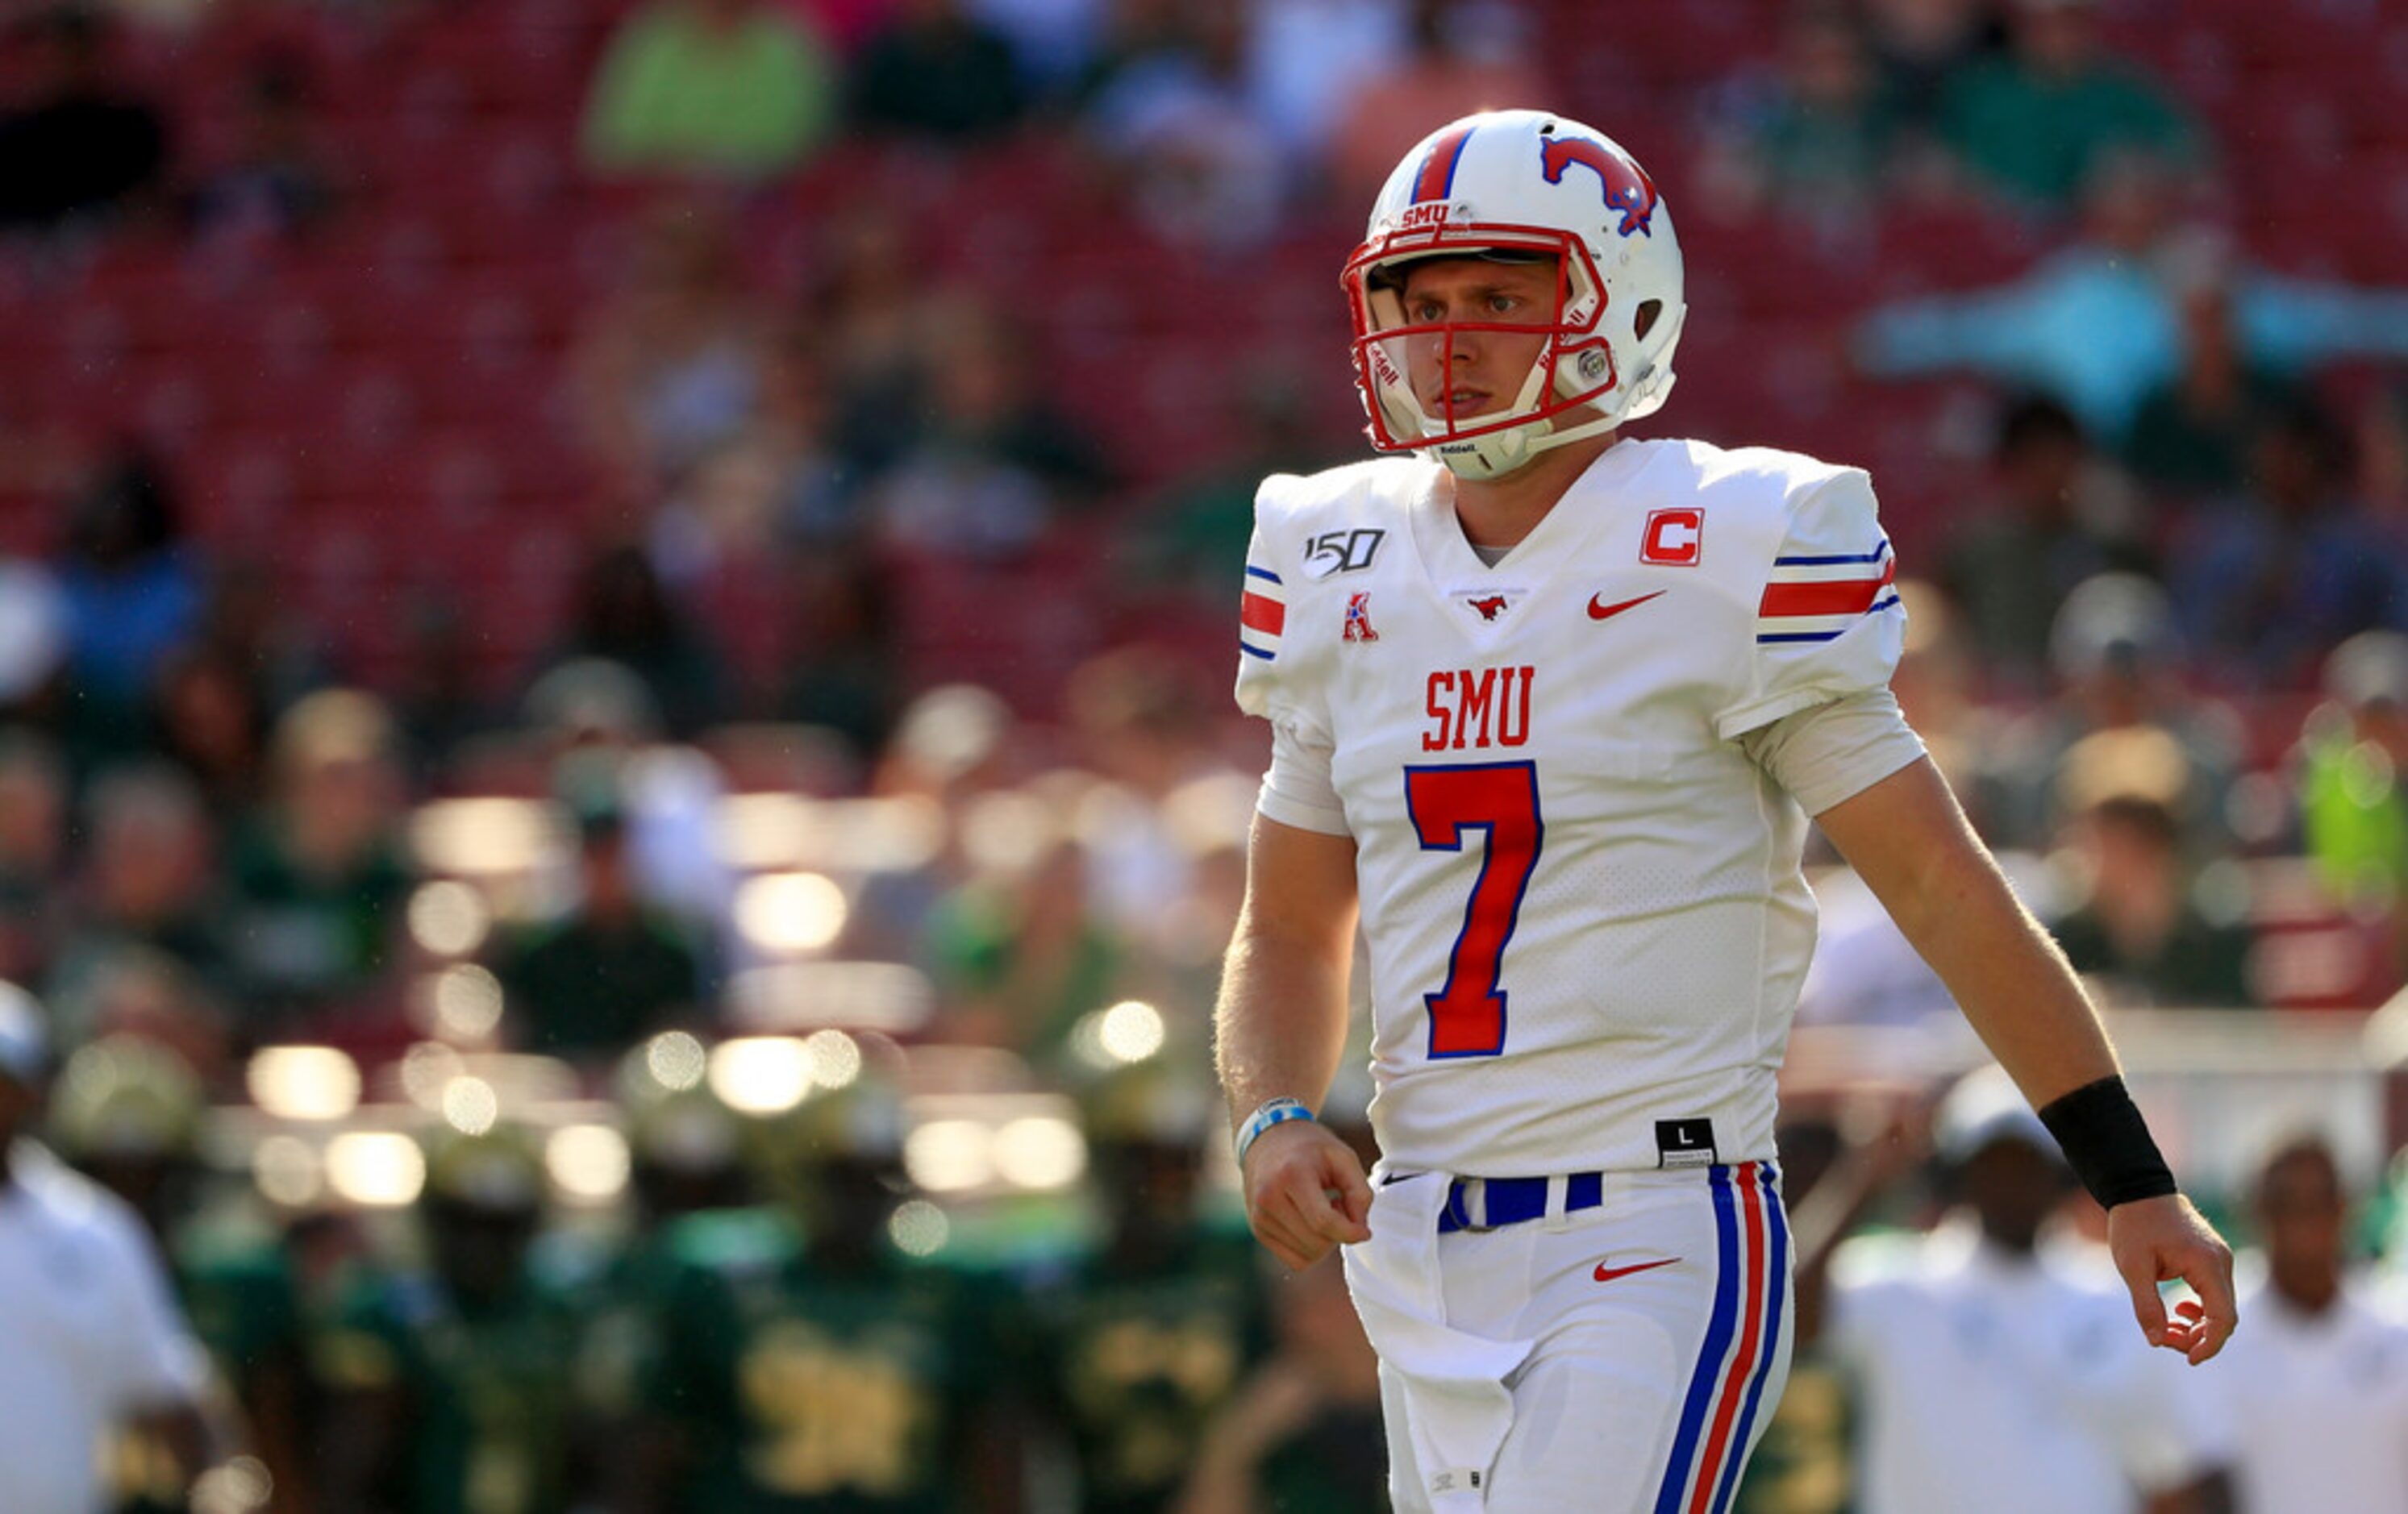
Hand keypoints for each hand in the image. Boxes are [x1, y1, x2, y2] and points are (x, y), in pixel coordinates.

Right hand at [1241, 1118, 1371, 1270]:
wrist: (1268, 1140)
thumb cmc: (1311, 1149)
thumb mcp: (1343, 1157)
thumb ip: (1360, 1192)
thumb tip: (1360, 1231)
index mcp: (1291, 1175)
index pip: (1323, 1221)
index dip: (1349, 1232)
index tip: (1364, 1231)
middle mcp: (1269, 1198)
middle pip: (1316, 1242)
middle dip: (1338, 1234)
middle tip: (1339, 1207)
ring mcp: (1260, 1217)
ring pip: (1307, 1256)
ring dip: (1325, 1243)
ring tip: (1324, 1213)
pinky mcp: (1258, 1230)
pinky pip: (1295, 1261)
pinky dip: (1311, 1251)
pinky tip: (1311, 1225)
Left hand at [2106, 1193, 2236, 1364]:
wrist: (2138, 1190)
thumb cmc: (2134, 1225)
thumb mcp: (2132, 1266)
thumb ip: (2146, 1305)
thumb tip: (2156, 1341)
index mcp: (2207, 1264)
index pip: (2223, 1317)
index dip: (2210, 1344)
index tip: (2189, 1359)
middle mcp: (2222, 1262)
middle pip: (2224, 1316)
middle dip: (2197, 1337)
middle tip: (2163, 1340)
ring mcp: (2220, 1260)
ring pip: (2220, 1307)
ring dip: (2197, 1325)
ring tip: (2166, 1329)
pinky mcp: (2212, 1259)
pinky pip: (2214, 1294)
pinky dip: (2200, 1309)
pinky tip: (2179, 1312)